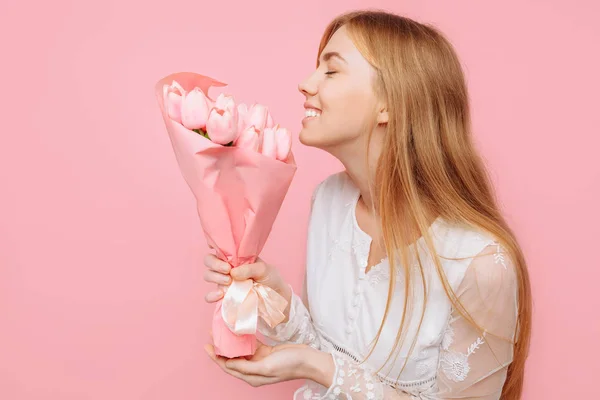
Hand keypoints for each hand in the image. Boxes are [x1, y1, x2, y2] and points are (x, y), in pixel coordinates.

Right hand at [203, 254, 291, 319]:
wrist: (274, 296)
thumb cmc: (269, 277)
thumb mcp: (263, 269)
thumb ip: (249, 268)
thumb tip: (232, 272)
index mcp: (234, 257)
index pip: (219, 249)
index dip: (214, 248)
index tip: (220, 255)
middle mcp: (226, 267)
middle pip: (209, 261)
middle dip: (215, 265)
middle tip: (228, 271)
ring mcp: (223, 282)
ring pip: (208, 275)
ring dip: (215, 277)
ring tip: (228, 282)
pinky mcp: (223, 296)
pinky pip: (209, 296)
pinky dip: (211, 295)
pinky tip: (220, 295)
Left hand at [204, 340, 321, 386]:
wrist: (308, 360)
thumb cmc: (288, 365)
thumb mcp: (266, 367)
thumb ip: (246, 367)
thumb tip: (228, 363)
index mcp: (251, 376)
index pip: (228, 367)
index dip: (216, 357)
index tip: (206, 345)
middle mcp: (253, 370)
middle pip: (232, 359)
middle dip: (221, 348)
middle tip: (212, 333)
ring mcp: (260, 360)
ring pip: (240, 351)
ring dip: (231, 342)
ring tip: (222, 330)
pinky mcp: (266, 352)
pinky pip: (251, 345)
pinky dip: (244, 338)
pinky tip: (238, 330)